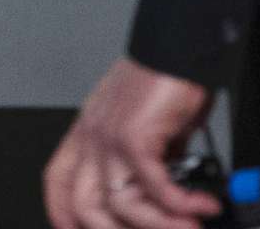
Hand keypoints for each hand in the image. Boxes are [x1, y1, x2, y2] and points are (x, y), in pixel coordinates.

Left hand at [43, 57, 217, 228]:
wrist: (178, 48)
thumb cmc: (164, 82)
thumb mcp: (146, 129)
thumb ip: (146, 162)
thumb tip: (163, 196)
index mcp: (87, 135)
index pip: (57, 183)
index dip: (62, 215)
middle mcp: (91, 137)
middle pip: (83, 205)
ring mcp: (108, 137)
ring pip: (119, 205)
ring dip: (160, 225)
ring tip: (190, 226)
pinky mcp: (134, 135)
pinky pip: (154, 187)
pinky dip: (182, 204)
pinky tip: (202, 205)